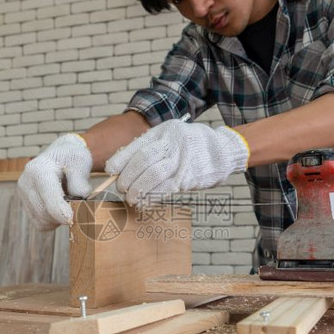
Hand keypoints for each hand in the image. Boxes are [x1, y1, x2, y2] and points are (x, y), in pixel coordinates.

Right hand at [19, 134, 92, 229]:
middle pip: (45, 214)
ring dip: (58, 219)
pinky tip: (60, 208)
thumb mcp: (81, 163)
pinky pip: (40, 224)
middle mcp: (26, 183)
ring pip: (42, 221)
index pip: (50, 199)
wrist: (60, 156)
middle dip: (64, 215)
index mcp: (38, 170)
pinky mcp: (25, 205)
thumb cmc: (72, 158)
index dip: (64, 213)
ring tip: (68, 203)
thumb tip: (79, 204)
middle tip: (79, 206)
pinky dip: (52, 221)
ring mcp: (23, 195)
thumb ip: (80, 184)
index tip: (75, 220)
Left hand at [105, 119, 248, 206]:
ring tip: (131, 198)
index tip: (110, 170)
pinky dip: (153, 197)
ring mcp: (182, 160)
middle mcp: (172, 144)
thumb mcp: (171, 136)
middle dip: (127, 177)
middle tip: (121, 188)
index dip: (121, 159)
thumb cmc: (192, 146)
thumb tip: (125, 166)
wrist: (223, 150)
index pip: (137, 145)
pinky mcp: (189, 177)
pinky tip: (145, 201)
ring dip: (138, 189)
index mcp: (164, 132)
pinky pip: (166, 188)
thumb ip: (152, 147)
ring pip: (153, 176)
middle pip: (142, 161)